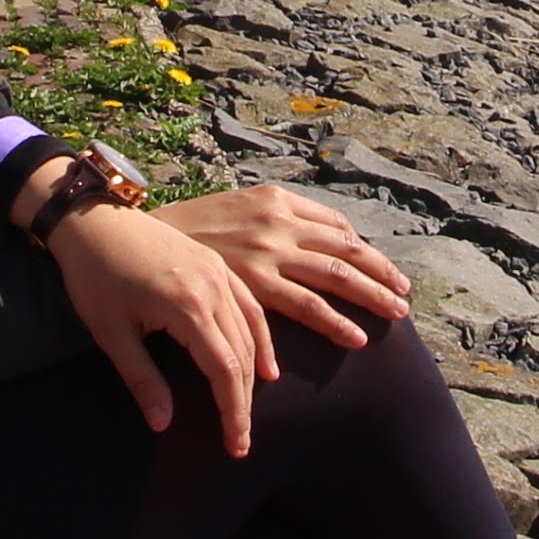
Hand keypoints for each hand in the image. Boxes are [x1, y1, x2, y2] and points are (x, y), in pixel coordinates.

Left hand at [49, 201, 283, 456]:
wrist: (92, 220)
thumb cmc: (95, 277)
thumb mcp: (112, 333)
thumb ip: (142, 379)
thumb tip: (163, 423)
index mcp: (188, 307)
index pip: (224, 371)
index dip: (233, 412)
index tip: (236, 446)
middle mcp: (213, 288)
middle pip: (243, 354)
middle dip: (243, 401)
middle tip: (240, 440)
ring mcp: (218, 273)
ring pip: (251, 330)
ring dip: (254, 372)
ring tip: (248, 407)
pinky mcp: (215, 265)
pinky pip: (249, 305)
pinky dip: (259, 336)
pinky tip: (262, 361)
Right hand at [154, 185, 411, 351]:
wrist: (133, 234)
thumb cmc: (182, 231)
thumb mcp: (232, 212)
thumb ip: (268, 224)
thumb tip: (299, 243)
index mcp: (274, 201)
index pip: (333, 224)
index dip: (363, 249)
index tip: (384, 268)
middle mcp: (277, 223)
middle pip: (344, 250)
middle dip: (380, 274)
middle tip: (405, 296)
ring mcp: (268, 252)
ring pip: (335, 276)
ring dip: (371, 296)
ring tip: (396, 314)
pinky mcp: (254, 283)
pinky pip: (306, 306)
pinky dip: (335, 321)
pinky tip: (355, 337)